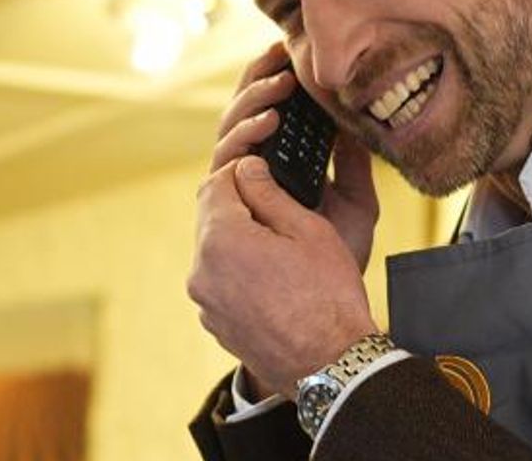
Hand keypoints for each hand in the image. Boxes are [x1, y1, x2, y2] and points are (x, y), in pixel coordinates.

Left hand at [188, 156, 378, 398]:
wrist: (330, 364)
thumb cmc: (328, 296)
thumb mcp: (308, 230)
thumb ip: (270, 193)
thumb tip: (247, 167)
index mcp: (222, 240)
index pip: (216, 182)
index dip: (243, 169)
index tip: (268, 167)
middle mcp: (201, 271)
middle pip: (211, 216)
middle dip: (240, 202)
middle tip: (280, 201)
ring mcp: (205, 302)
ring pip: (216, 250)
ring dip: (241, 236)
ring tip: (284, 243)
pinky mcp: (215, 323)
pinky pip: (221, 281)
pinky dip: (241, 269)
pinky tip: (278, 277)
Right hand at [210, 42, 380, 270]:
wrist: (324, 315)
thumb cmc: (337, 264)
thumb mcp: (357, 206)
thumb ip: (352, 166)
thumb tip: (356, 124)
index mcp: (277, 174)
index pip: (264, 120)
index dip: (269, 85)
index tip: (287, 54)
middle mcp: (249, 183)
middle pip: (239, 121)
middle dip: (256, 83)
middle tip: (278, 56)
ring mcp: (234, 198)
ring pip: (228, 138)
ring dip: (251, 105)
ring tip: (280, 87)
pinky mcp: (226, 215)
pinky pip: (224, 168)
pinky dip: (244, 140)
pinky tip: (268, 123)